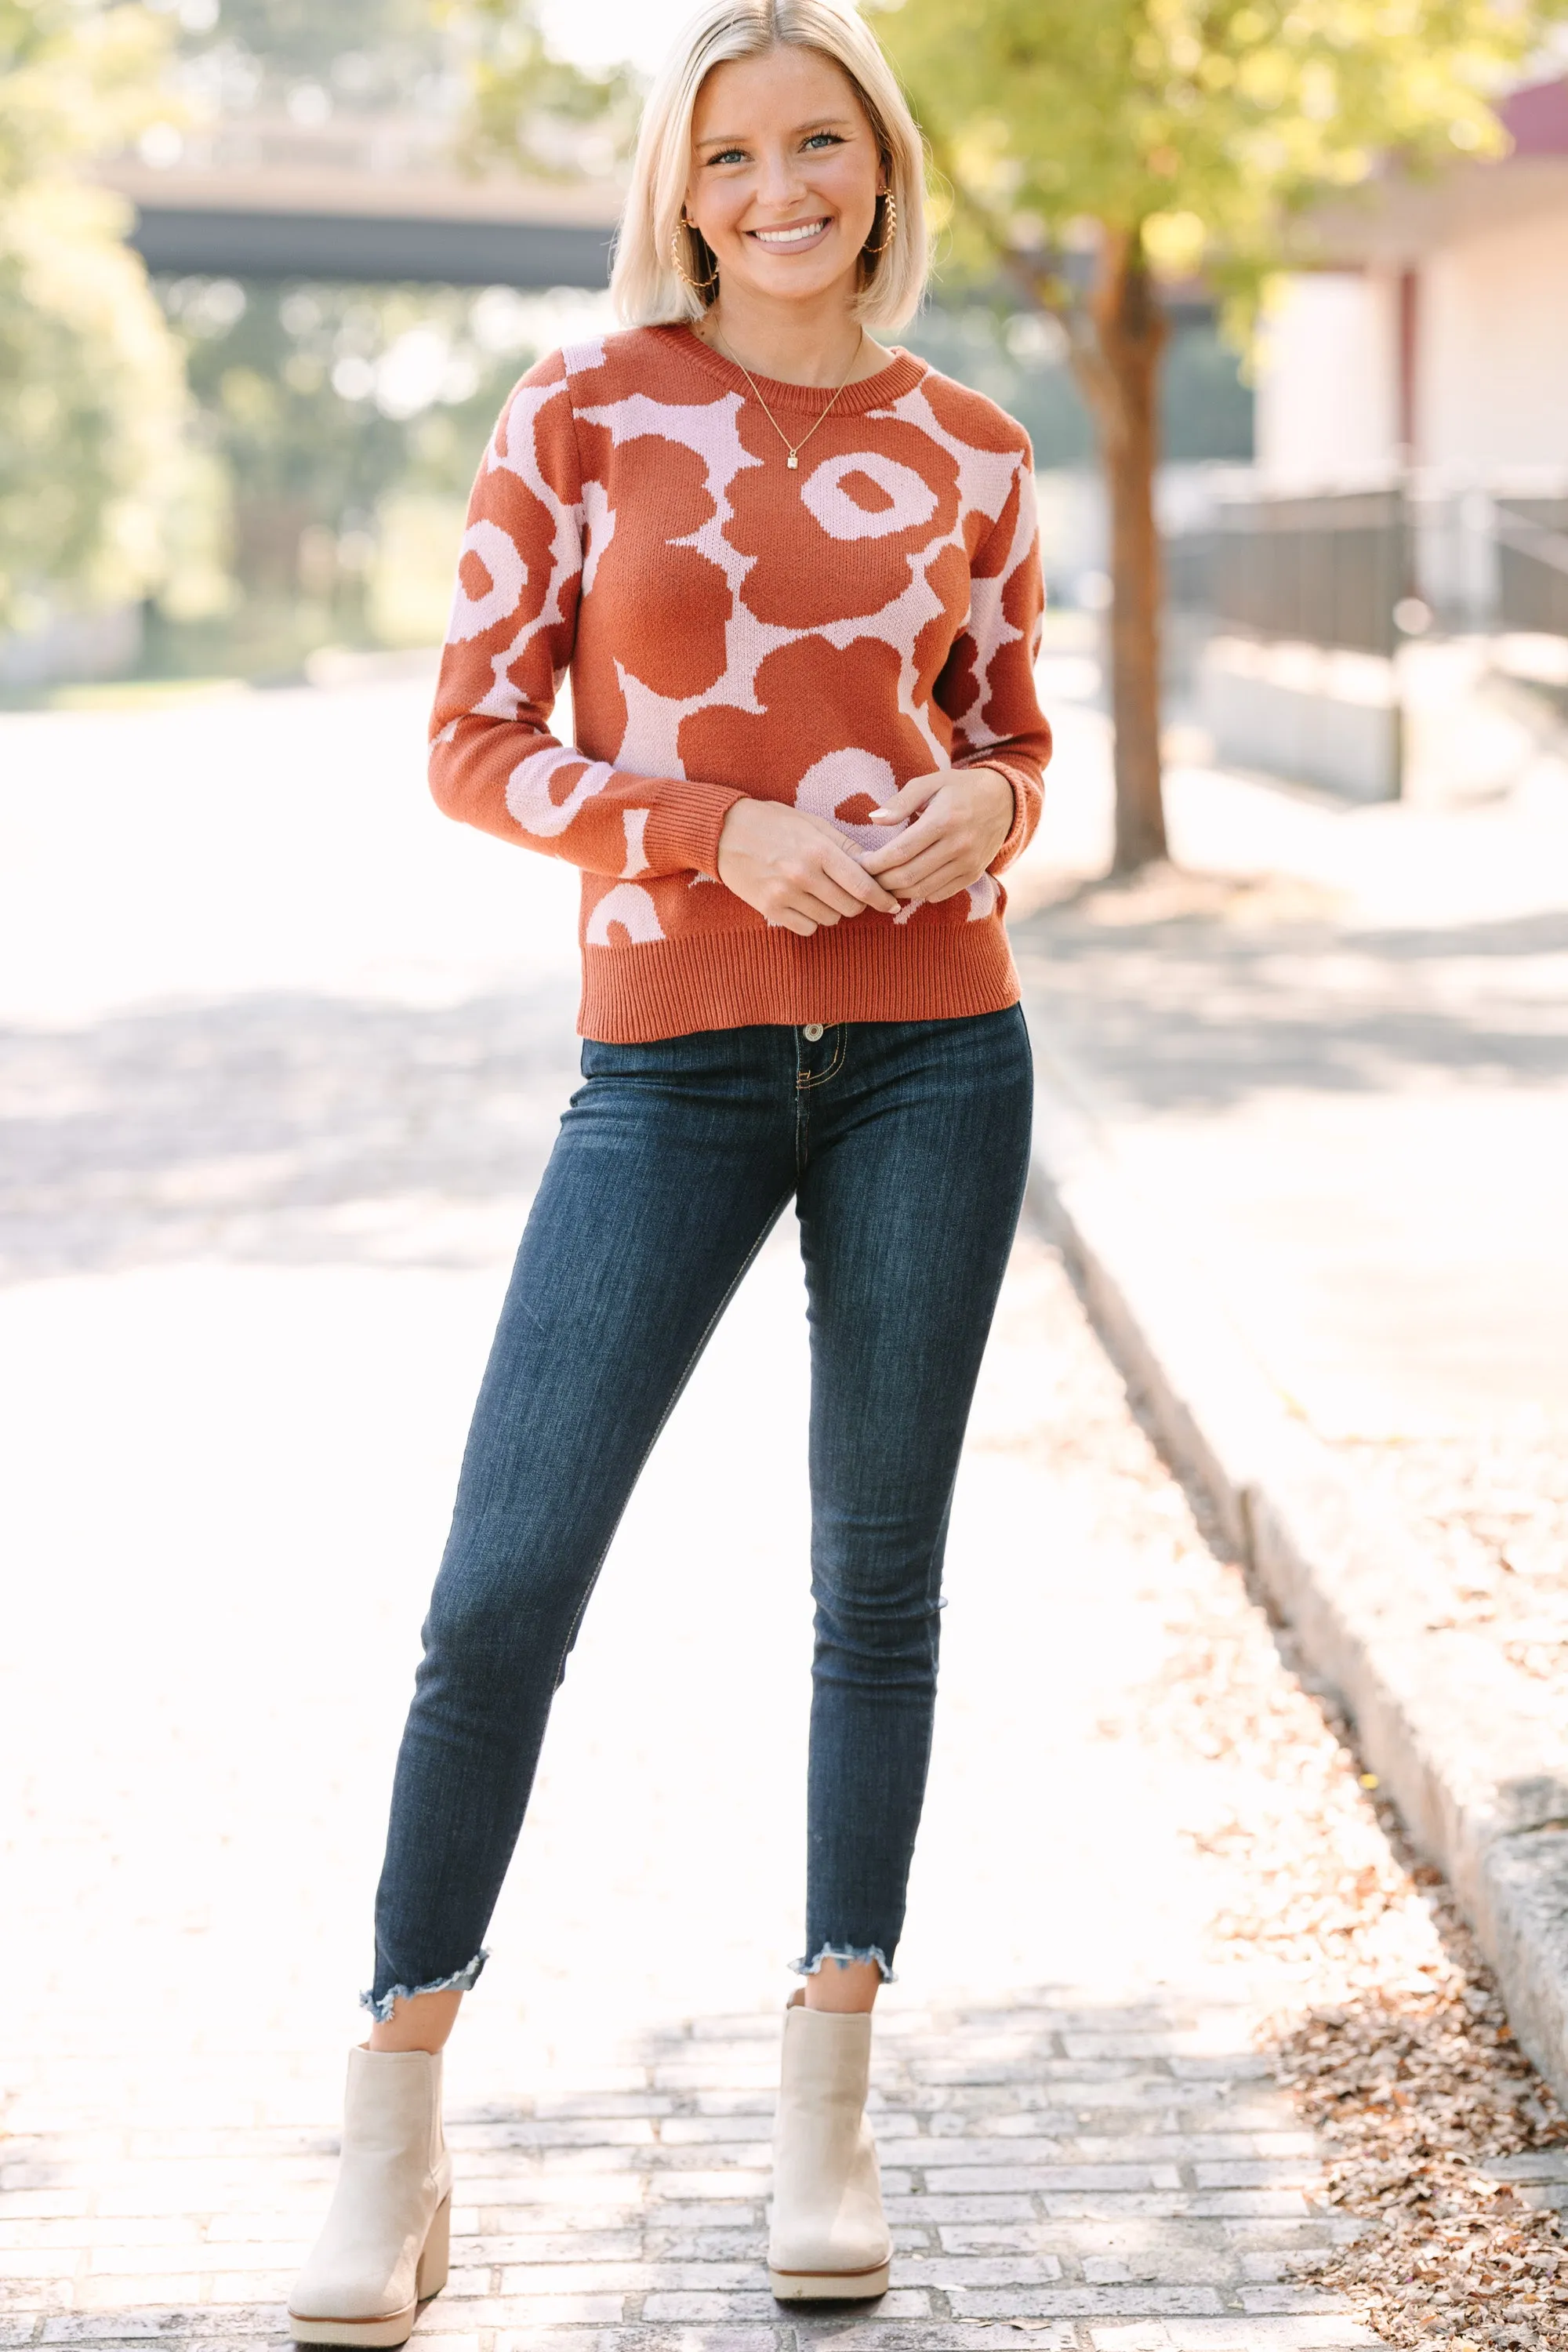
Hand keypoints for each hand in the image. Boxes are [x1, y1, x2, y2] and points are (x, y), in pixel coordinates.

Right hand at [717, 798, 900, 937]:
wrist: (724, 833)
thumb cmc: (773, 823)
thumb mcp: (812, 824)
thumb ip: (845, 846)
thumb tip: (877, 866)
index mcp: (819, 850)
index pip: (862, 885)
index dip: (882, 899)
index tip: (892, 905)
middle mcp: (803, 875)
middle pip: (850, 907)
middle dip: (856, 902)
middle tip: (849, 892)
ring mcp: (785, 895)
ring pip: (830, 920)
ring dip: (832, 910)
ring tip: (819, 892)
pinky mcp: (770, 909)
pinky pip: (807, 928)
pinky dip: (811, 920)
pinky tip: (803, 903)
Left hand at [859, 767, 1014, 903]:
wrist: (1004, 801)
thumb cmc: (959, 788)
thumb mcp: (930, 783)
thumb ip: (900, 801)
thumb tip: (874, 819)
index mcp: (943, 820)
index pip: (899, 852)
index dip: (874, 863)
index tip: (859, 863)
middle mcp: (958, 845)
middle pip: (908, 875)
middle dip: (880, 881)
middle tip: (864, 876)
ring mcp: (968, 863)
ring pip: (921, 890)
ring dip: (895, 891)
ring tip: (880, 881)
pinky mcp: (973, 875)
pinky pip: (938, 894)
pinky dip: (917, 893)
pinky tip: (905, 883)